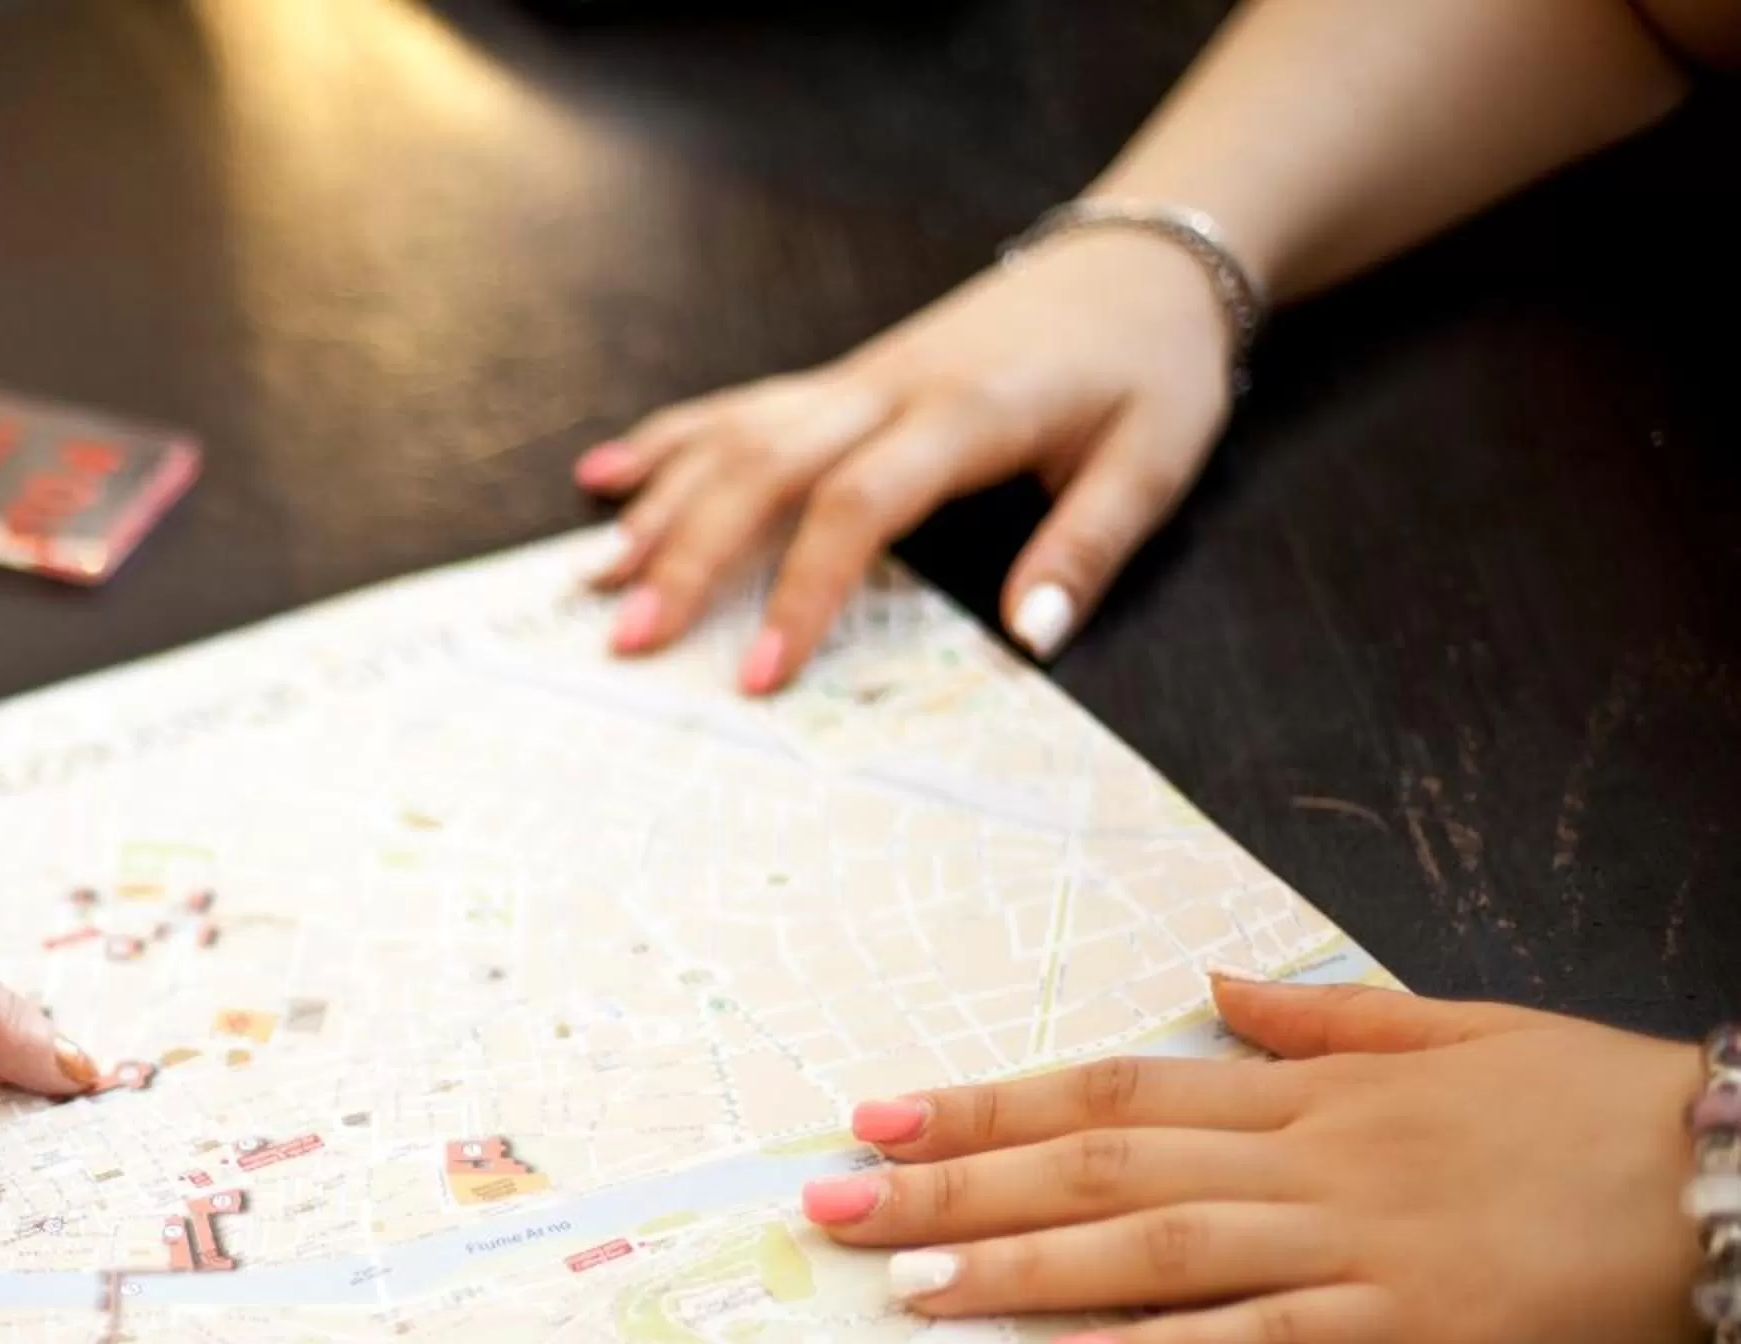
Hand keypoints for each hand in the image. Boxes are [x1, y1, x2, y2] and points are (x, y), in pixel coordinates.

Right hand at [573, 228, 1234, 691]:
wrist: (1139, 261)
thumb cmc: (1150, 367)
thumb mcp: (1154, 458)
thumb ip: (1085, 547)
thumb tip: (1028, 636)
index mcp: (964, 414)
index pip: (858, 505)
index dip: (802, 592)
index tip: (762, 675)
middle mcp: (888, 389)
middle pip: (762, 469)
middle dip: (688, 557)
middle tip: (630, 638)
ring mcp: (854, 378)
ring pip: (733, 434)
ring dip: (658, 506)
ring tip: (597, 579)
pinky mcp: (842, 379)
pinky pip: (738, 406)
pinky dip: (666, 441)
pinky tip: (603, 475)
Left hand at [797, 976, 1706, 1343]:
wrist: (1738, 1174)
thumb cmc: (1603, 1107)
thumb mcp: (1464, 1026)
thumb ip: (1328, 1017)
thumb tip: (1215, 985)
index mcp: (1315, 1091)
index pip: (1114, 1083)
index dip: (989, 1103)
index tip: (882, 1114)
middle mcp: (1312, 1157)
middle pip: (1100, 1159)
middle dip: (955, 1183)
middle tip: (831, 1202)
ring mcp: (1359, 1241)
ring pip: (1157, 1244)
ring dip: (1024, 1266)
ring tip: (909, 1283)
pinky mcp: (1417, 1327)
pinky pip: (1272, 1342)